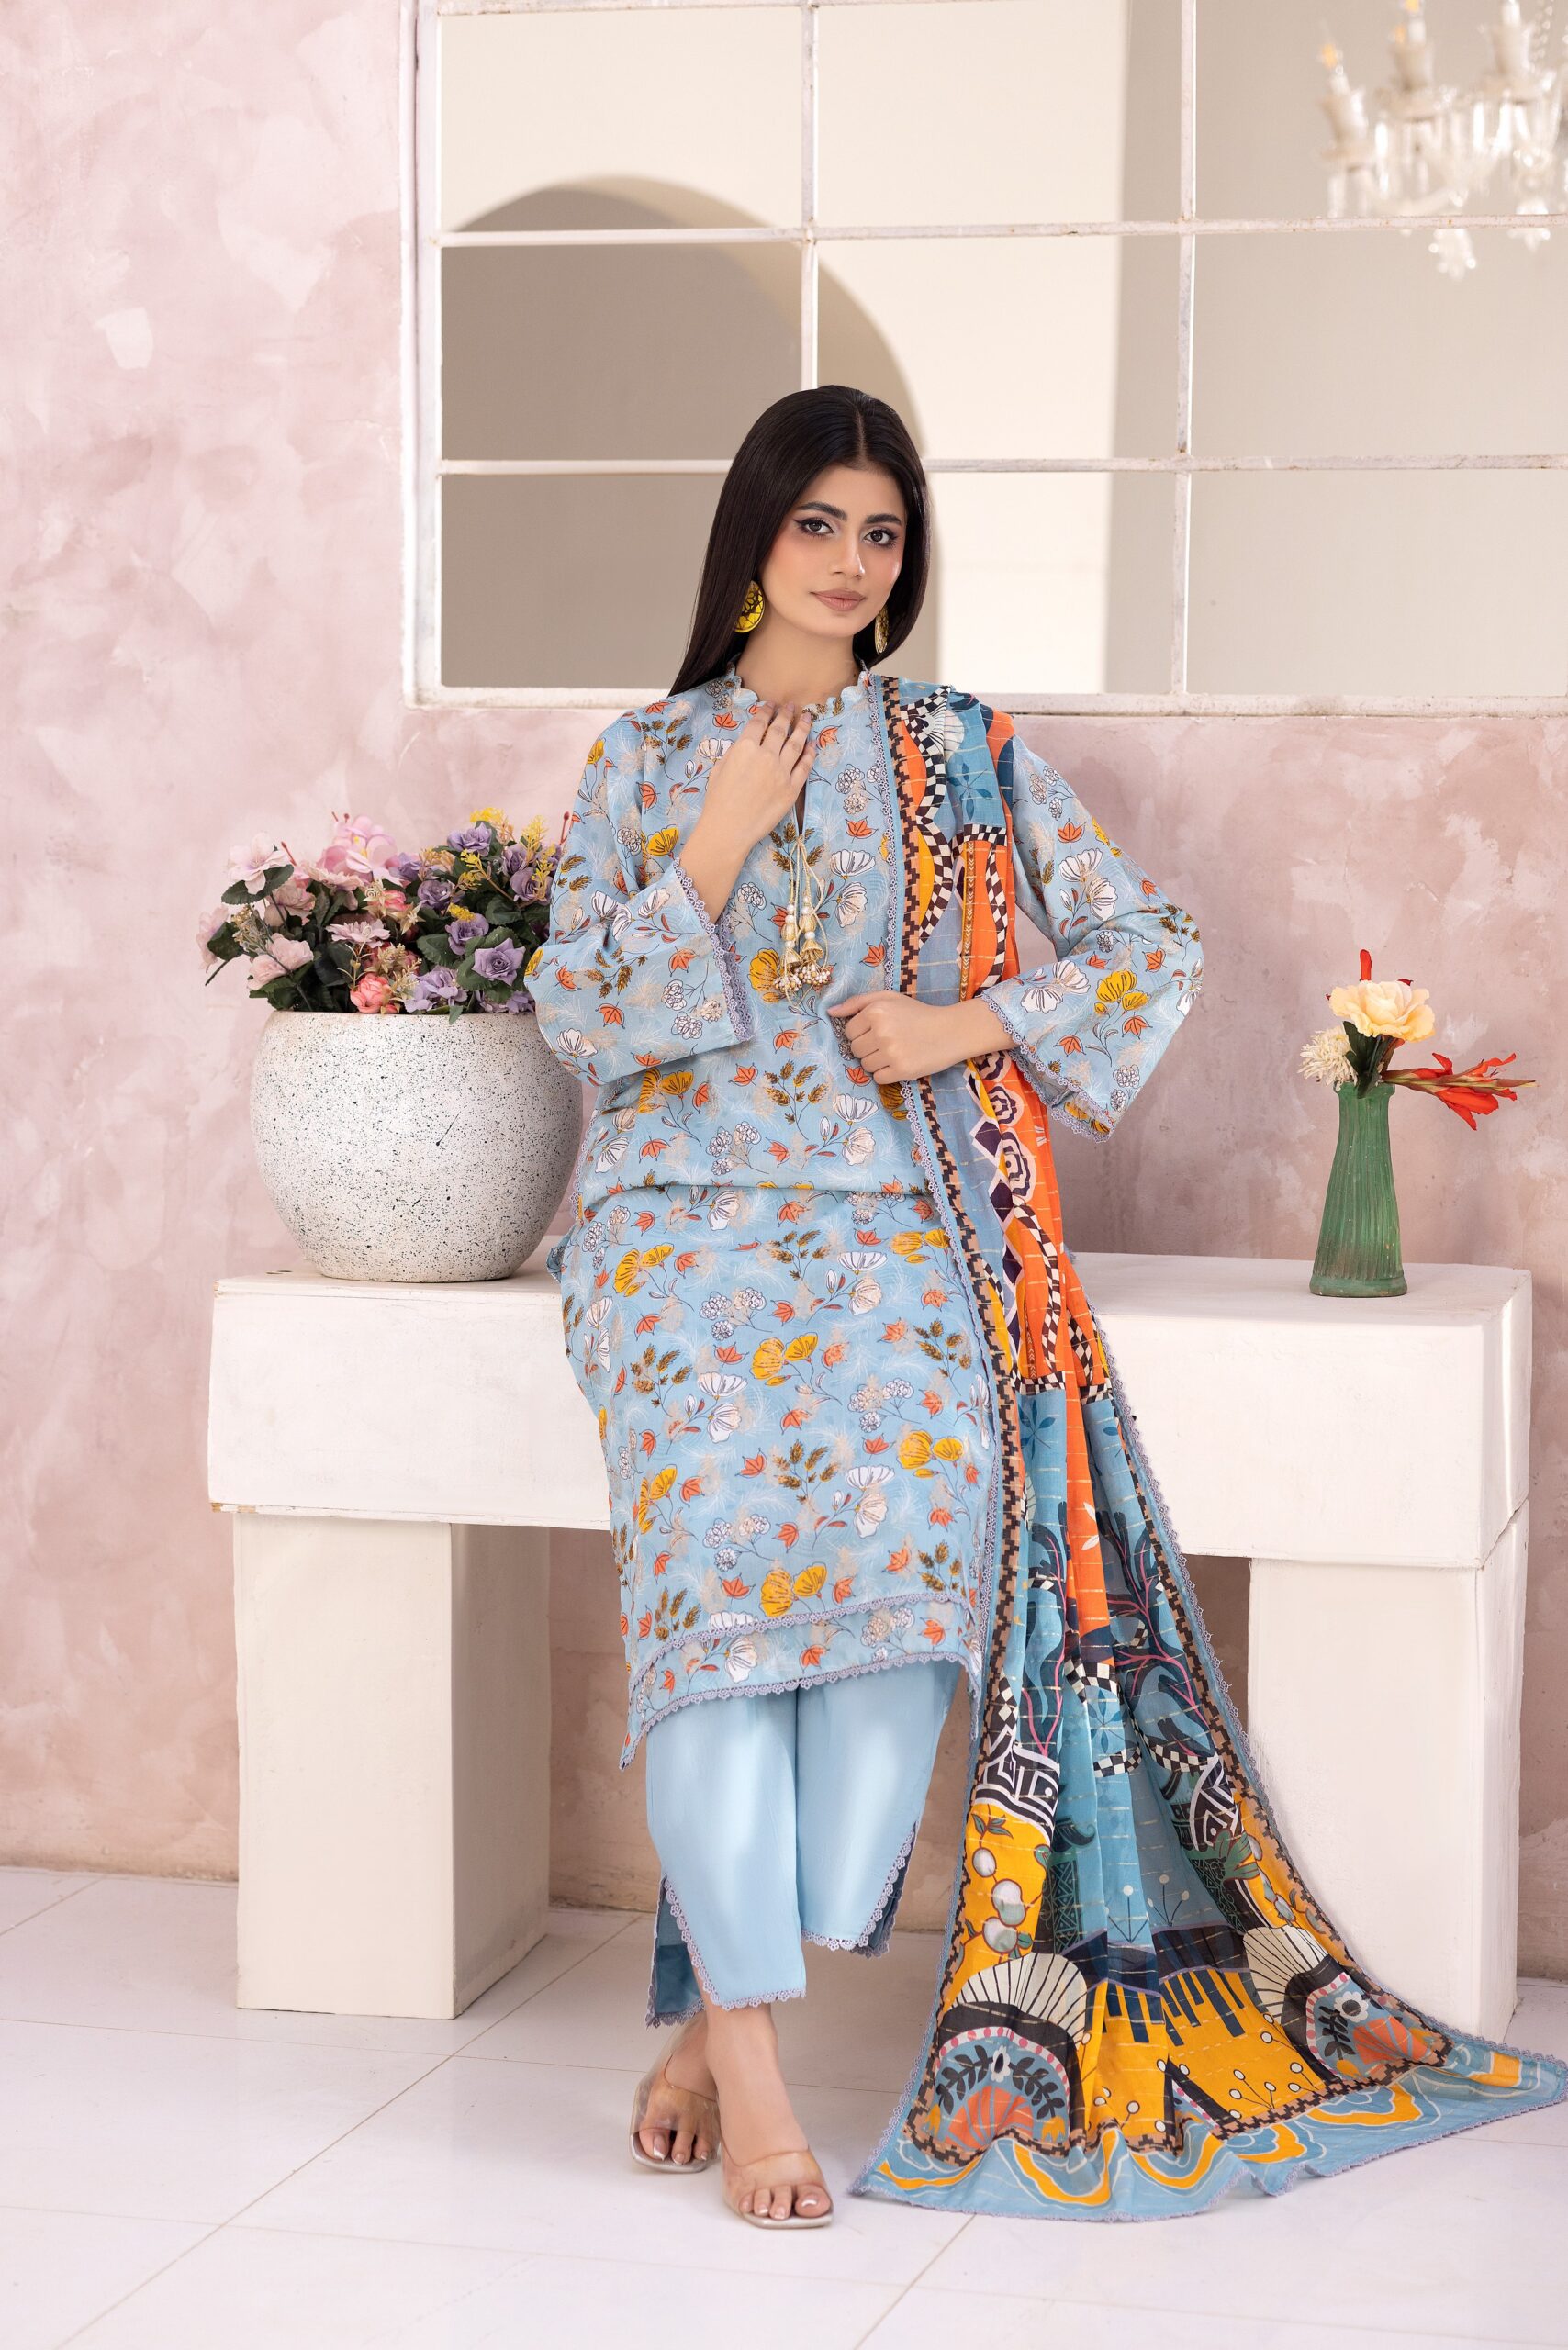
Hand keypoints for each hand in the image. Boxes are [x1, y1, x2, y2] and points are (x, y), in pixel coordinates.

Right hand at [678, 700, 813, 918]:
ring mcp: (782, 771)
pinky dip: (810, 753)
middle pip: (780, 729)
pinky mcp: (792, 788)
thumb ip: (735, 752)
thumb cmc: (718, 800)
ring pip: (797, 743)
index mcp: (745, 748)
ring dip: (803, 727)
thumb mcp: (719, 769)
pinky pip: (805, 766)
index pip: (759, 723)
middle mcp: (766, 755)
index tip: (771, 705)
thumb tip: (748, 743)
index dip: (766, 711)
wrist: (729, 829)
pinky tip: (813, 745)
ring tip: (808, 717)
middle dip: (786, 714)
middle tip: (791, 707)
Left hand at [830, 991, 1011, 1082]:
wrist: (950, 1031)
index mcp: (876, 1011)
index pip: (849, 1032)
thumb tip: (830, 1013)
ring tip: (895, 1051)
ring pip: (865, 1066)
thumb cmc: (916, 1013)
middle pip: (855, 1050)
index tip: (878, 1031)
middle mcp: (881, 1032)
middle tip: (888, 1042)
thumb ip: (857, 1002)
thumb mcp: (888, 998)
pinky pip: (878, 1078)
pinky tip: (900, 1062)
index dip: (861, 1033)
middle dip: (867, 1048)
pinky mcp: (902, 1071)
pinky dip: (886, 1074)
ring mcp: (891, 1053)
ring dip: (876, 1062)